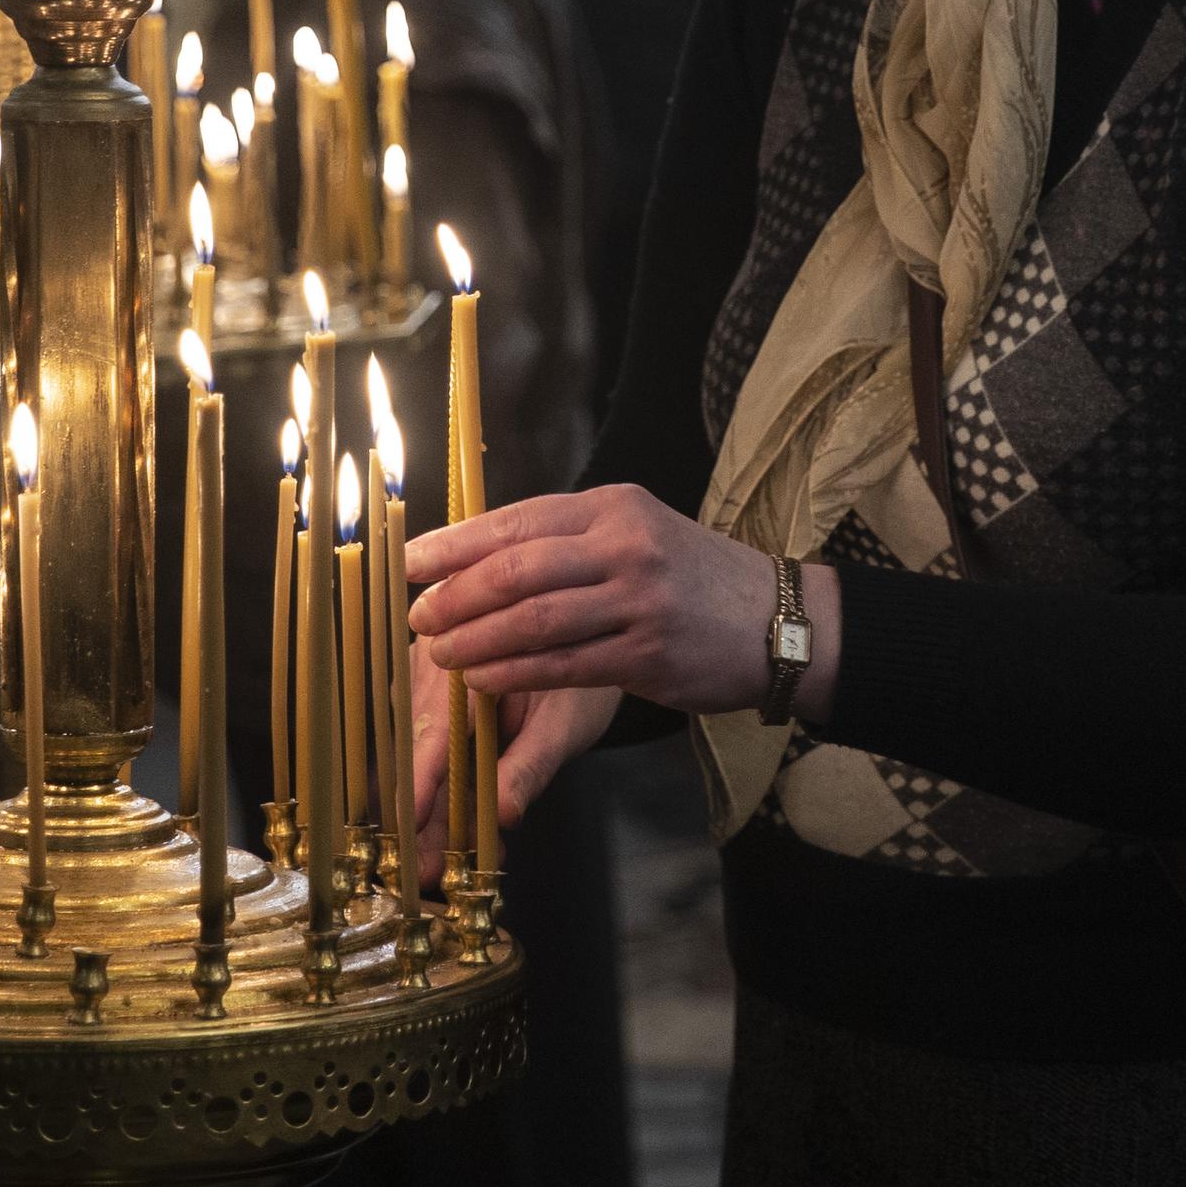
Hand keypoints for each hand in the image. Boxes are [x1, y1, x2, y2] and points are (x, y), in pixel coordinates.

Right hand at [405, 661, 620, 861]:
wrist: (583, 653)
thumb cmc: (577, 685)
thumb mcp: (564, 724)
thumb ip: (531, 765)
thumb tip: (502, 815)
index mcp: (468, 658)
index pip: (434, 725)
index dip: (420, 777)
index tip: (412, 819)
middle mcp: (434, 665)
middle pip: (414, 750)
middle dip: (420, 815)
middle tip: (428, 870)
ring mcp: (424, 684)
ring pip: (413, 759)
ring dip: (433, 813)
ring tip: (456, 861)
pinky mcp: (426, 704)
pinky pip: (424, 754)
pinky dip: (442, 797)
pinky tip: (467, 833)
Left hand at [407, 483, 840, 723]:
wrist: (775, 620)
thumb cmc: (693, 577)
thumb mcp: (637, 533)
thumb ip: (569, 540)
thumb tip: (477, 557)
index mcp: (614, 506)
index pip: (518, 519)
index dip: (456, 543)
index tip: (410, 562)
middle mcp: (626, 545)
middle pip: (518, 568)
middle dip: (455, 594)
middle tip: (418, 615)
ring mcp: (638, 600)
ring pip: (534, 620)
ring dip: (476, 640)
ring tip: (440, 654)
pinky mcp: (648, 653)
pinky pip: (563, 665)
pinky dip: (515, 673)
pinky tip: (484, 680)